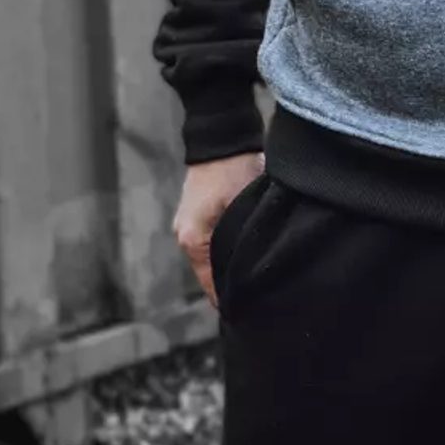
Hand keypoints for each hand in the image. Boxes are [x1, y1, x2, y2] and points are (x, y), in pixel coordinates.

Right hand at [173, 150, 265, 309]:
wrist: (222, 134)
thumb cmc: (237, 168)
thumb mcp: (245, 205)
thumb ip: (246, 238)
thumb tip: (256, 269)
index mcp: (192, 239)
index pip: (212, 286)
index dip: (233, 298)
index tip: (254, 311)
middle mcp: (184, 236)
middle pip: (210, 274)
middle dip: (232, 283)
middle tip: (261, 294)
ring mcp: (188, 225)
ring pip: (211, 258)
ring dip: (229, 264)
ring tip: (256, 275)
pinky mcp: (196, 214)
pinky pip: (210, 242)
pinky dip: (224, 248)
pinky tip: (245, 249)